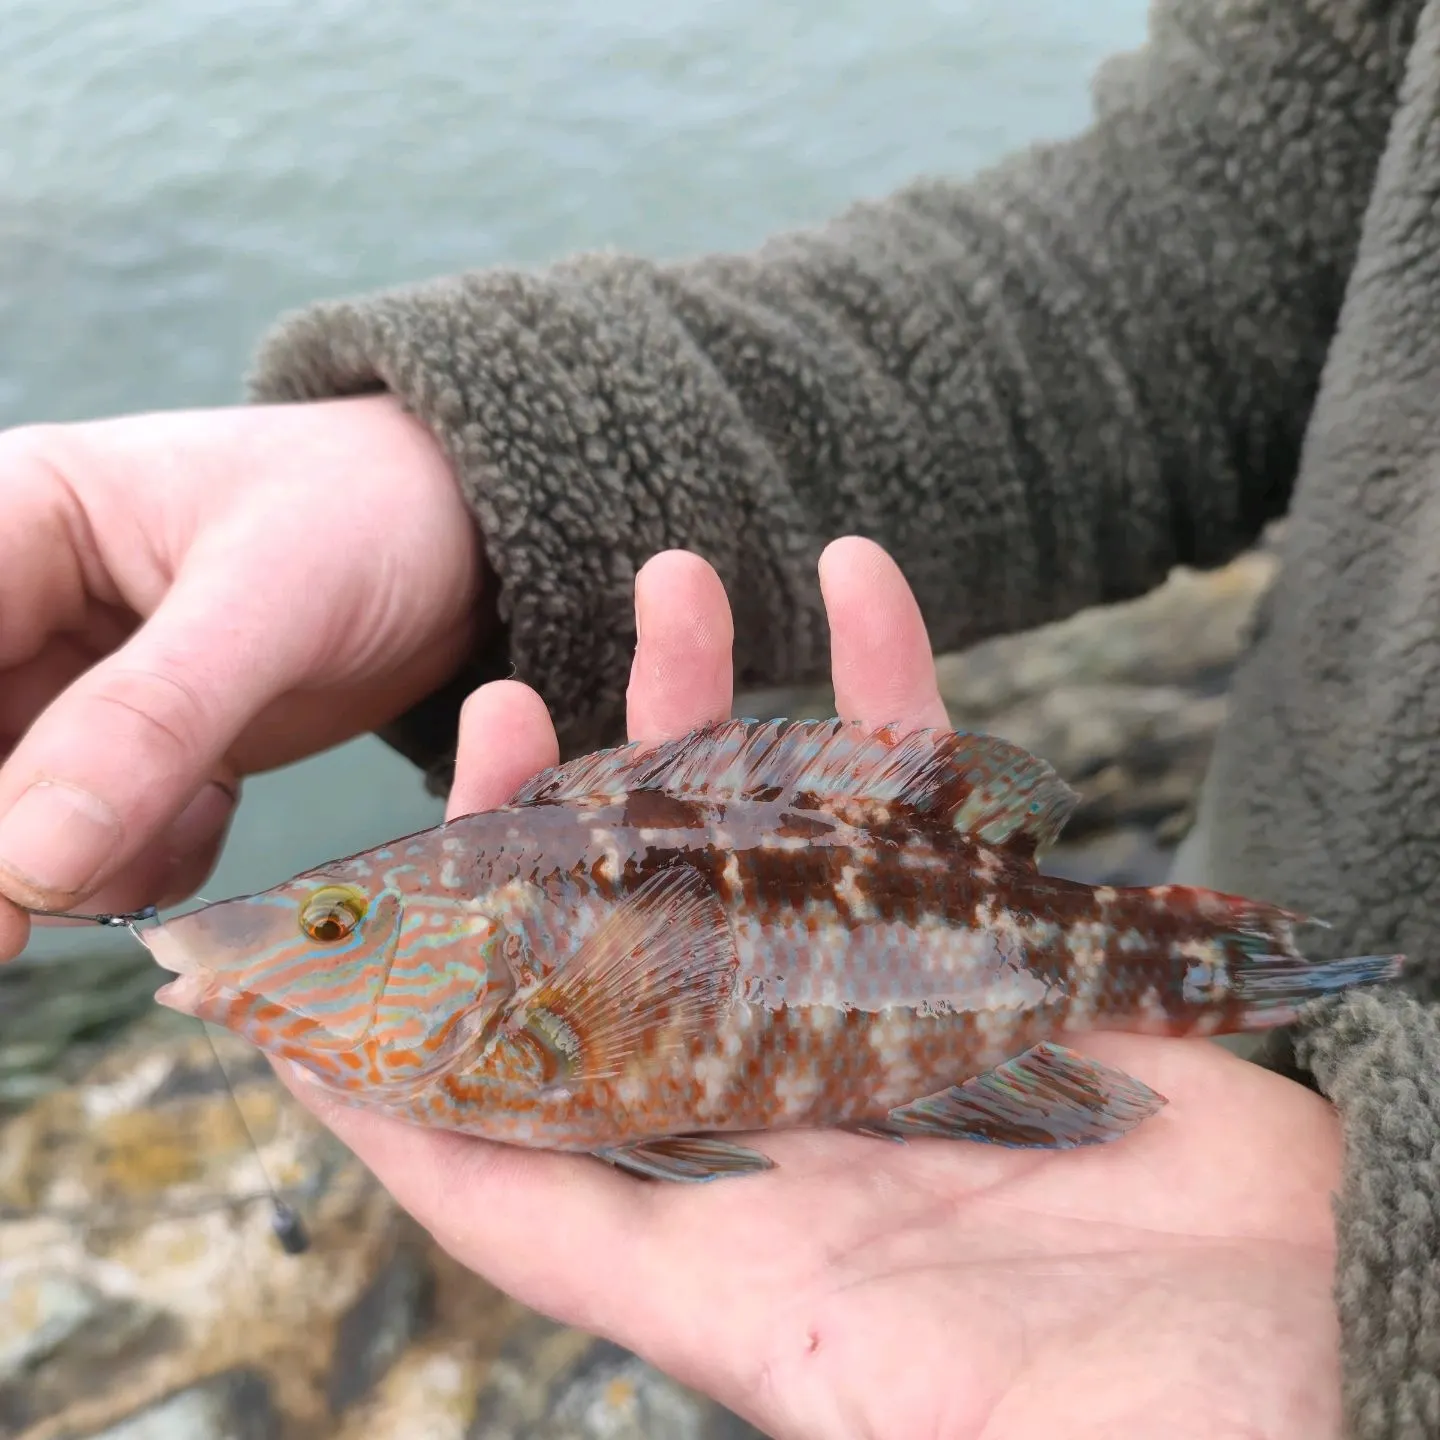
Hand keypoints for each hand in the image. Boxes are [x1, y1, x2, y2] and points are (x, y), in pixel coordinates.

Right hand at [0, 397, 481, 958]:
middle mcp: (21, 608)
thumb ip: (149, 720)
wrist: (466, 540)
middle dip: (5, 844)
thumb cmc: (374, 512)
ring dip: (78, 863)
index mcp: (13, 519)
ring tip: (188, 816)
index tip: (3, 874)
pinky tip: (211, 817)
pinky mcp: (140, 753)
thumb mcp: (271, 597)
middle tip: (37, 913)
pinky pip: (94, 843)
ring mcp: (77, 688)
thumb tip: (18, 867)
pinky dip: (141, 862)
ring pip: (18, 818)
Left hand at [280, 538, 1343, 1439]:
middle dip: (561, 810)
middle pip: (639, 929)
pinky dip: (894, 680)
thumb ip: (623, 1273)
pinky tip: (856, 571)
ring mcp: (904, 1006)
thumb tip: (415, 1169)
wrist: (1349, 1358)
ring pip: (777, 833)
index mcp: (724, 1199)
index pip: (527, 1083)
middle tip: (507, 697)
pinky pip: (936, 790)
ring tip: (671, 576)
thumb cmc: (1122, 1421)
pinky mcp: (1014, 945)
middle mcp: (796, 1096)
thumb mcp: (828, 1371)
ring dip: (716, 706)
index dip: (426, 988)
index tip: (351, 885)